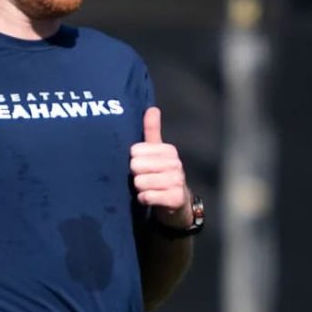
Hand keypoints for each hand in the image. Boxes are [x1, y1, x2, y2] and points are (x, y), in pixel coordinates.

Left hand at [131, 107, 192, 228]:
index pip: (134, 151)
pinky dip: (144, 199)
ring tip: (149, 189)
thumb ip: (151, 131)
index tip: (143, 165)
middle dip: (136, 176)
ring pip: (140, 182)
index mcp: (169, 150)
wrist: (177, 203)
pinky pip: (147, 196)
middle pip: (135, 166)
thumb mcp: (156, 152)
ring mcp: (177, 181)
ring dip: (140, 189)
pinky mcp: (175, 198)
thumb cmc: (161, 174)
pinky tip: (151, 198)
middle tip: (146, 178)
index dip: (134, 161)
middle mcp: (175, 164)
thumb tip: (152, 108)